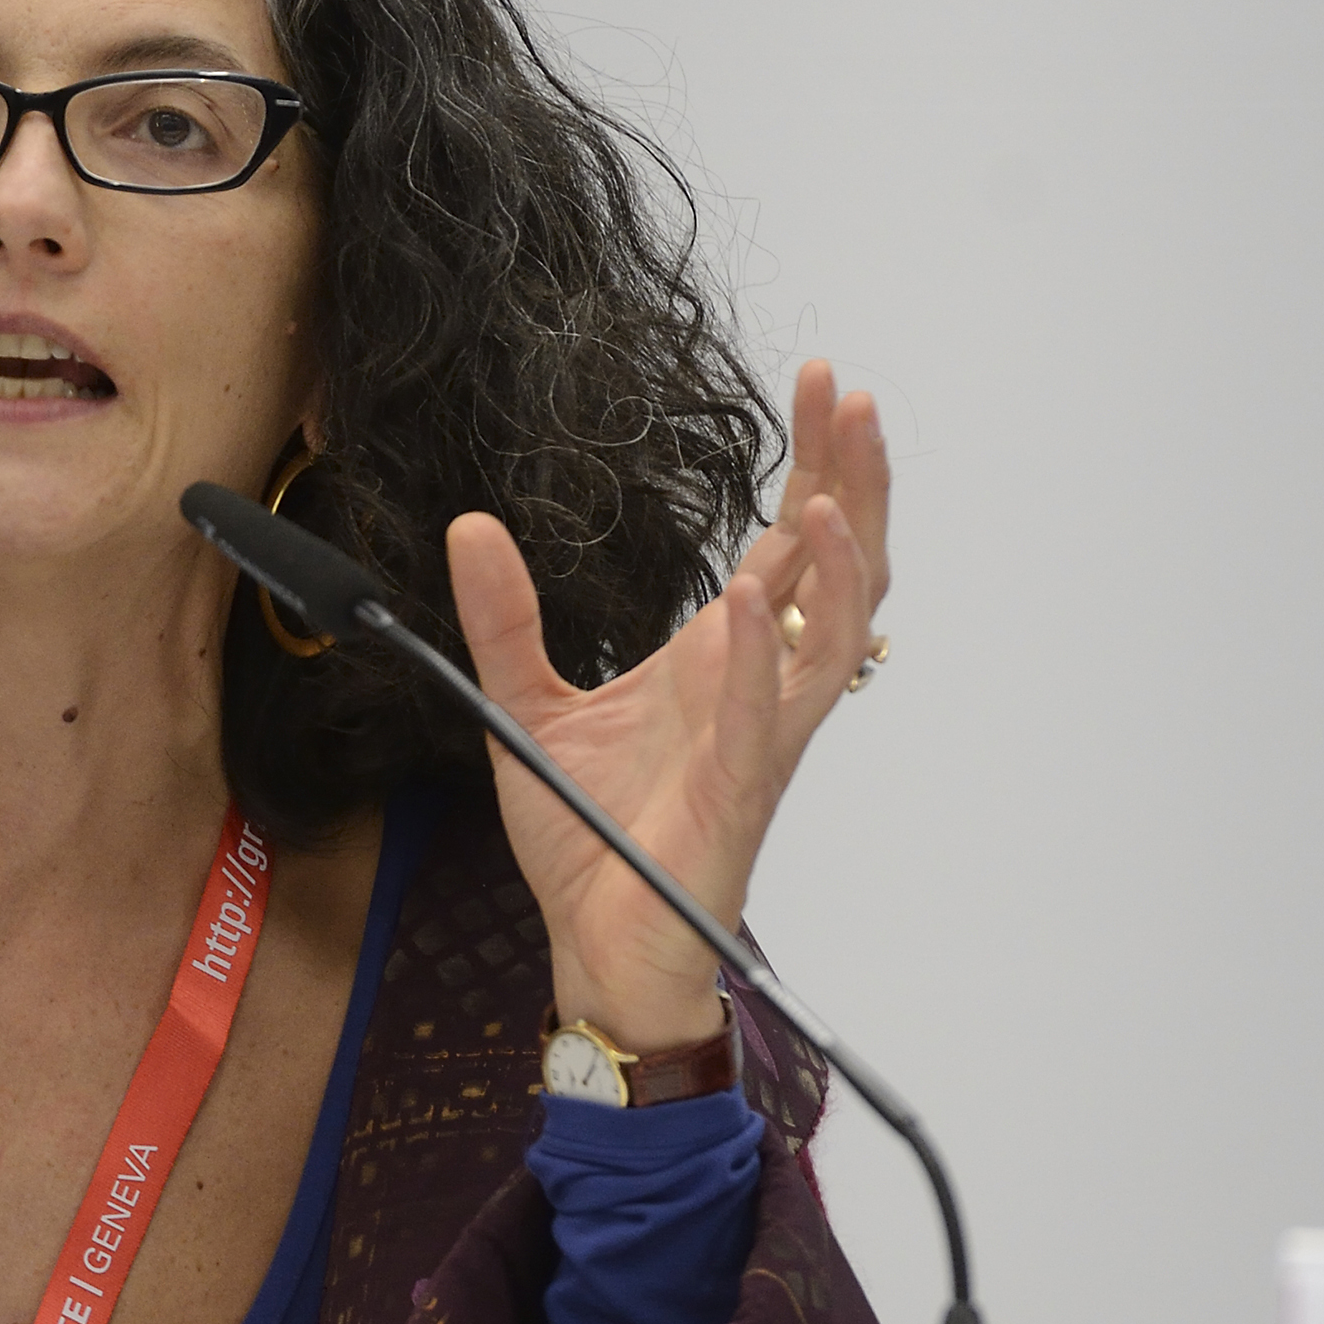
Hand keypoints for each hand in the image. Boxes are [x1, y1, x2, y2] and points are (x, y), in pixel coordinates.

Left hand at [449, 359, 891, 1051]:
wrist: (592, 940)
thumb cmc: (588, 836)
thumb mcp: (522, 703)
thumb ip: (503, 616)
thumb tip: (469, 525)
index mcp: (718, 658)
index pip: (789, 541)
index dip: (813, 463)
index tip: (815, 383)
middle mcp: (757, 687)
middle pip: (838, 566)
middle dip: (854, 481)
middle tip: (848, 397)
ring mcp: (757, 739)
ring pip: (835, 638)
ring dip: (840, 564)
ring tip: (829, 494)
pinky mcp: (736, 795)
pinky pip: (762, 719)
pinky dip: (757, 657)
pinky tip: (752, 599)